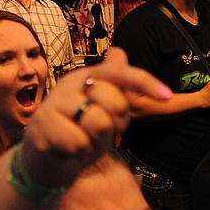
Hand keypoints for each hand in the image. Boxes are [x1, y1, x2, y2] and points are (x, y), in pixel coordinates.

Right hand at [19, 48, 170, 188]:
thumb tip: (118, 51)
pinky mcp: (43, 123)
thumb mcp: (101, 110)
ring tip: (82, 140)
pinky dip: (79, 152)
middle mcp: (70, 83)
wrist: (45, 158)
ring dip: (95, 141)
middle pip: (115, 102)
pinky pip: (80, 142)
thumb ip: (114, 86)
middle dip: (114, 125)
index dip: (144, 82)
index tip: (167, 96)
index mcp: (86, 76)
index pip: (119, 73)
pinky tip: (68, 149)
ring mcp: (55, 102)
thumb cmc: (78, 131)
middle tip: (97, 132)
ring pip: (98, 123)